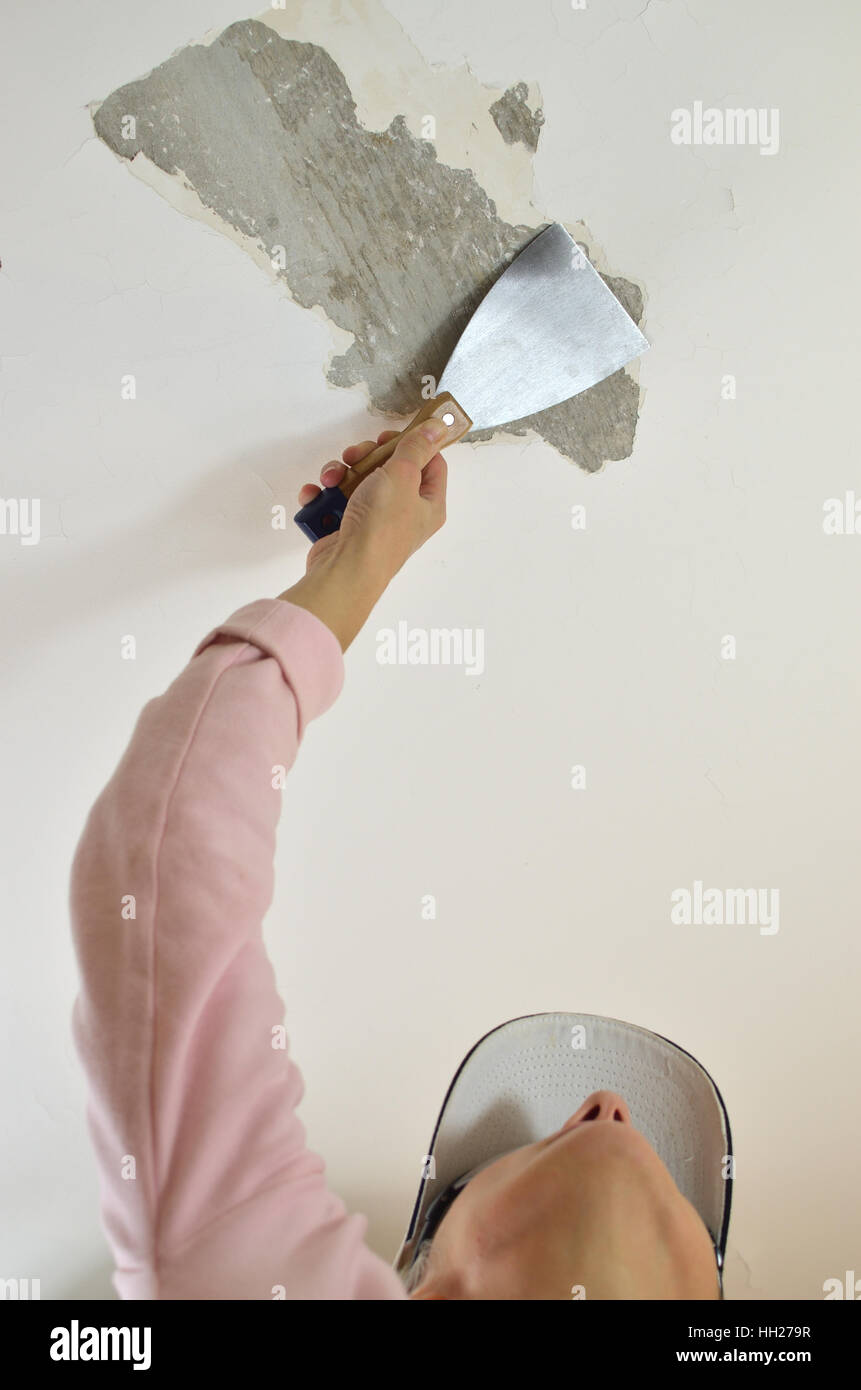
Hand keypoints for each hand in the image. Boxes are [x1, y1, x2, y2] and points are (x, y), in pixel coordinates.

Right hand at [279, 419, 448, 650]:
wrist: (345, 569)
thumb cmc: (381, 524)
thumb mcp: (403, 475)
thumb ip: (418, 447)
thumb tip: (440, 426)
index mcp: (428, 504)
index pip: (431, 464)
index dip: (412, 445)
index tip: (389, 438)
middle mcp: (404, 514)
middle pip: (389, 469)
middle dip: (366, 457)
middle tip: (354, 456)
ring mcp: (374, 522)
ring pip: (358, 482)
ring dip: (339, 474)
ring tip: (330, 480)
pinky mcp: (347, 530)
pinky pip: (335, 503)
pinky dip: (323, 496)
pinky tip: (315, 495)